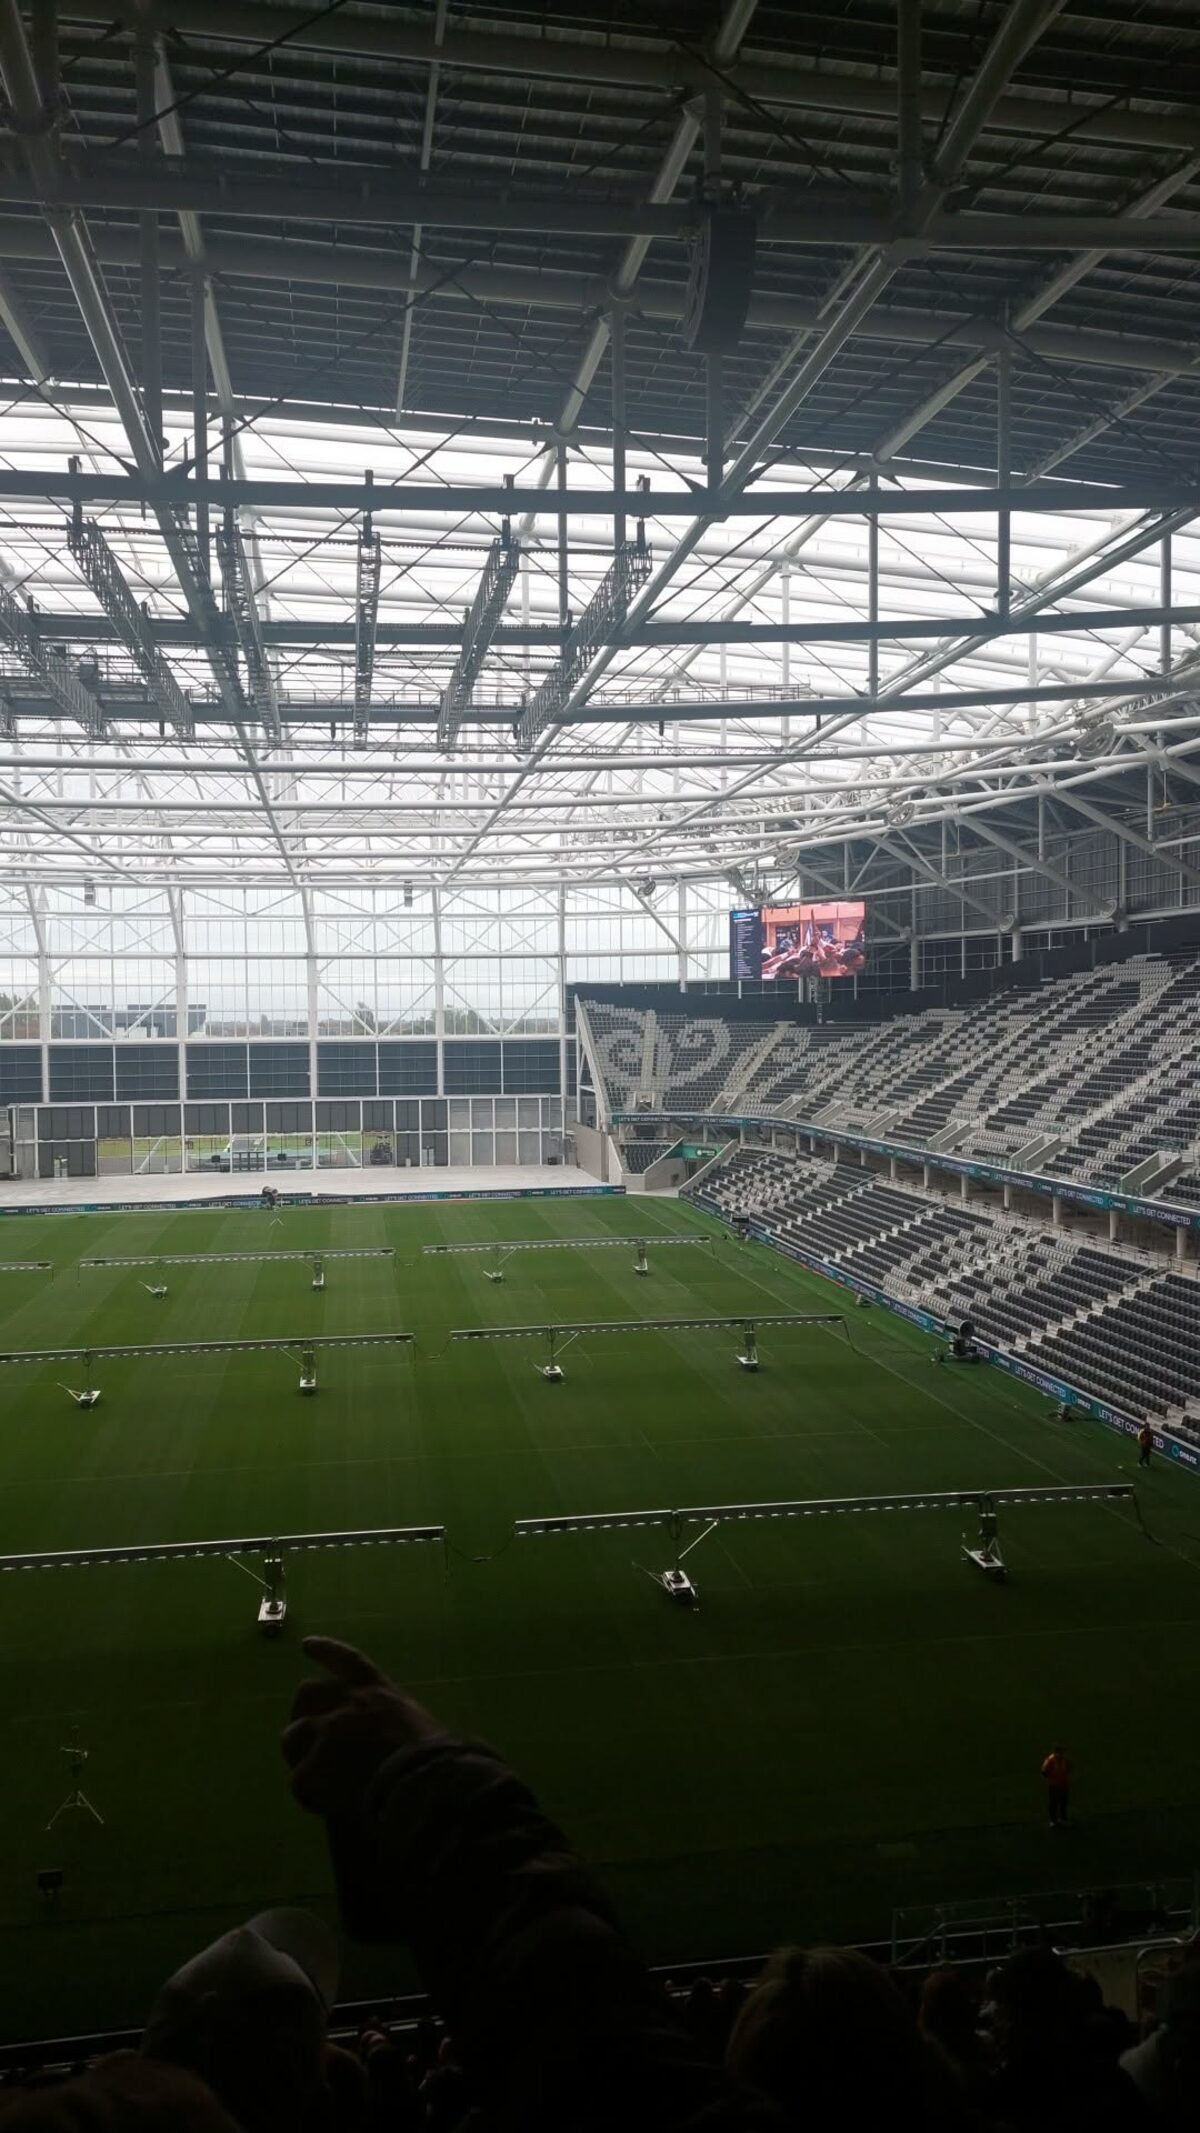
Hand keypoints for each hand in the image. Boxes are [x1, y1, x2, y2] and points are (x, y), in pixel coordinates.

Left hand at [282, 1635, 441, 1816]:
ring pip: (293, 1737)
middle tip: (306, 1732)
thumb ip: (392, 1719)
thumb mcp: (416, 1723)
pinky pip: (301, 1784)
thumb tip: (386, 1737)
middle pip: (308, 1693)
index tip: (307, 1645)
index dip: (326, 1651)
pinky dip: (313, 1797)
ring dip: (301, 1755)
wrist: (421, 1785)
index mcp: (377, 1690)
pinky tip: (327, 1806)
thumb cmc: (432, 1758)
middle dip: (303, 1711)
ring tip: (317, 1778)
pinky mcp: (311, 1766)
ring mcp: (325, 1732)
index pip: (346, 1661)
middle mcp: (346, 1702)